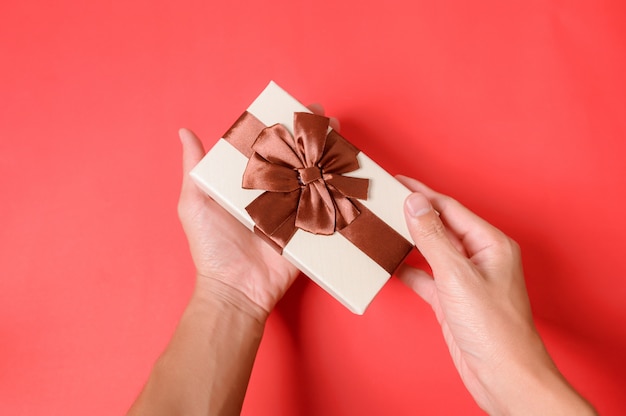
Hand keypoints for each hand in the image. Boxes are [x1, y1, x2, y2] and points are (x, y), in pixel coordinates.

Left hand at [176, 105, 337, 317]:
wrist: (235, 290)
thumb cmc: (211, 248)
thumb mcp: (195, 204)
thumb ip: (194, 169)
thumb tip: (184, 131)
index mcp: (250, 184)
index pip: (270, 149)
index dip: (285, 128)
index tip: (300, 110)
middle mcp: (275, 195)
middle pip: (298, 161)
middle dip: (315, 140)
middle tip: (330, 122)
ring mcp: (295, 213)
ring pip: (317, 181)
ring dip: (332, 161)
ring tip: (344, 142)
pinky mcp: (310, 233)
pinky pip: (327, 211)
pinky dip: (341, 195)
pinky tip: (354, 177)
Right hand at [396, 176, 594, 414]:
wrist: (502, 375)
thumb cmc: (494, 328)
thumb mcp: (457, 276)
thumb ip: (434, 238)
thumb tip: (415, 203)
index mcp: (490, 243)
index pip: (450, 208)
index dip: (421, 193)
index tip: (396, 182)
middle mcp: (479, 257)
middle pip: (440, 226)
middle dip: (413, 213)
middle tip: (384, 200)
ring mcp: (465, 279)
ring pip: (432, 250)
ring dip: (409, 239)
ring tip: (384, 226)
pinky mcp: (453, 300)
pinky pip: (426, 276)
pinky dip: (409, 269)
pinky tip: (391, 264)